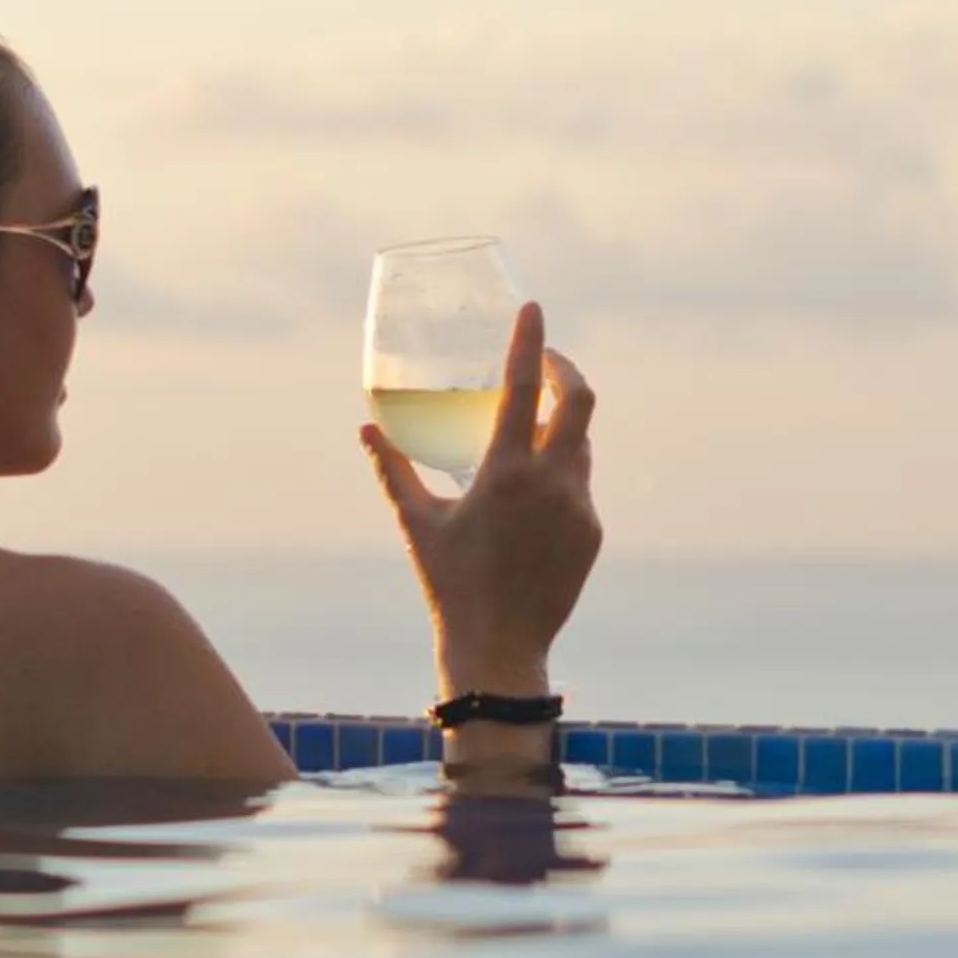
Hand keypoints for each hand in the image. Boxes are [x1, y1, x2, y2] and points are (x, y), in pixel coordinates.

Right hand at [361, 301, 601, 696]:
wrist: (500, 648)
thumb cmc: (450, 584)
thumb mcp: (416, 523)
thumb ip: (392, 469)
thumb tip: (366, 428)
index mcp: (506, 473)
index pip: (523, 388)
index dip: (530, 341)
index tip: (533, 308)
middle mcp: (552, 484)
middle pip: (579, 401)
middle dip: (564, 369)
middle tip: (544, 359)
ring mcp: (579, 508)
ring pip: (579, 444)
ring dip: (559, 426)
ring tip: (529, 427)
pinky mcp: (591, 531)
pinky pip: (580, 485)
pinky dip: (559, 473)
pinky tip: (532, 493)